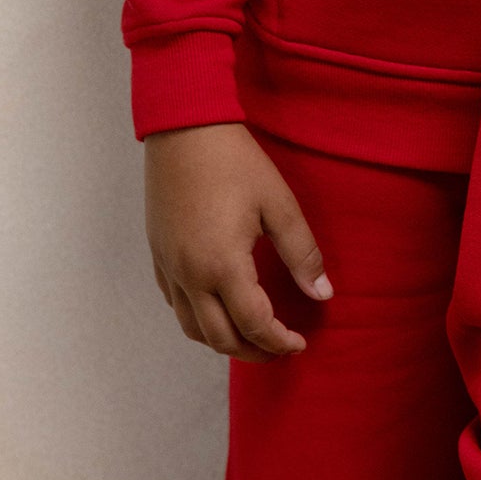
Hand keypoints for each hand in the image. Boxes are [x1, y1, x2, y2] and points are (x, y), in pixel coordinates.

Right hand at [144, 122, 330, 358]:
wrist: (184, 128)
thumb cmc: (235, 162)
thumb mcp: (278, 205)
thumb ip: (302, 254)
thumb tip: (322, 294)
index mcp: (223, 265)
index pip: (255, 324)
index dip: (280, 341)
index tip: (300, 344)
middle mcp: (190, 275)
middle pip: (220, 338)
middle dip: (253, 351)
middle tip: (280, 349)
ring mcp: (169, 267)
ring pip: (192, 328)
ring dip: (223, 341)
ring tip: (252, 337)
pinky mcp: (158, 255)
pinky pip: (176, 304)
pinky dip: (199, 319)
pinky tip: (219, 308)